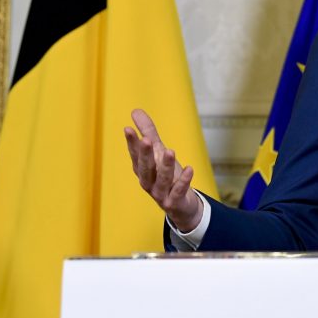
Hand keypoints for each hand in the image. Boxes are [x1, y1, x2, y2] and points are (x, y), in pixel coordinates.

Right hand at [124, 108, 203, 231]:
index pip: (136, 155)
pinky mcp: (175, 202)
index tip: (128, 128)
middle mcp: (149, 182)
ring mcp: (161, 194)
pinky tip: (190, 169)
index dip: (131, 143)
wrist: (182, 205)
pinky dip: (183, 181)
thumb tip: (135, 111)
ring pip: (162, 180)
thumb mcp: (159, 152)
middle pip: (145, 169)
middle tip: (146, 140)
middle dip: (145, 155)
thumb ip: (148, 132)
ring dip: (165, 167)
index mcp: (143, 170)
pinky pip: (178, 192)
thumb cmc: (168, 176)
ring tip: (170, 151)